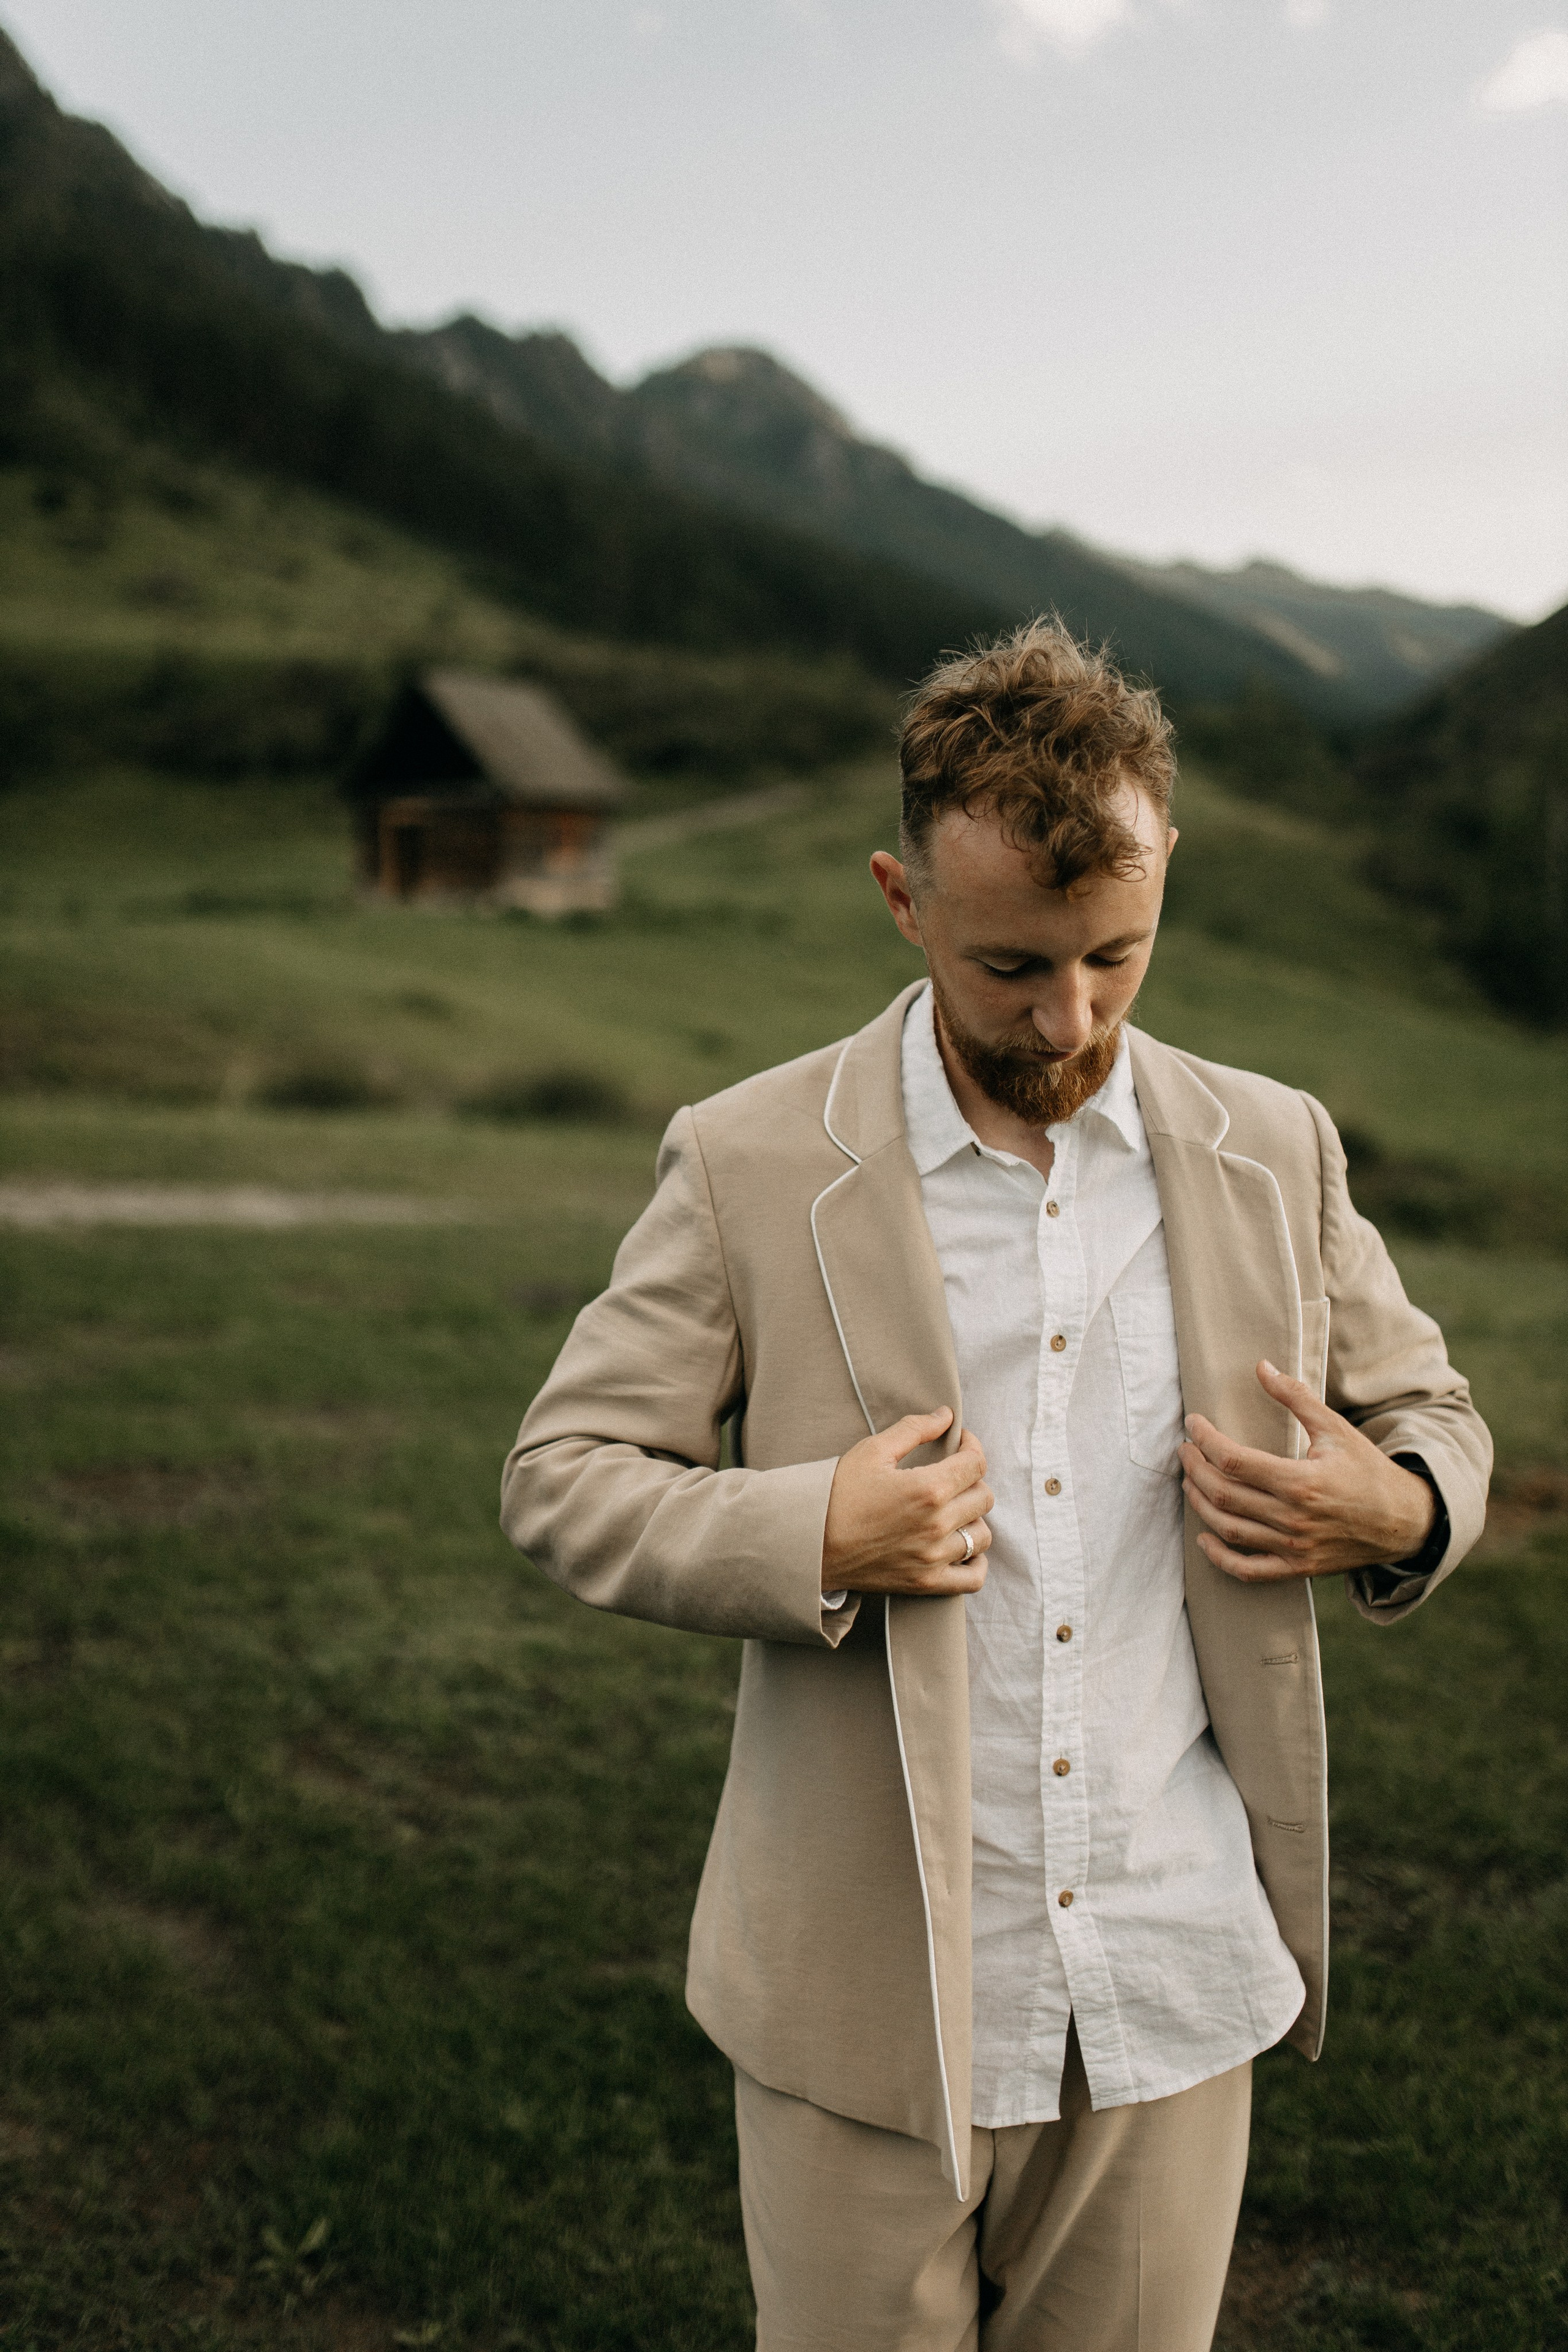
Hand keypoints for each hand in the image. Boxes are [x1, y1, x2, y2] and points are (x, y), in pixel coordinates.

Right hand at [822, 1409, 993, 1595]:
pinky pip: (973, 1577)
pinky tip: (961, 1546)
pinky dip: (975, 1562)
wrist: (810, 1544)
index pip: (975, 1464)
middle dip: (972, 1479)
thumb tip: (946, 1416)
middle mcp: (937, 1525)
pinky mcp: (926, 1583)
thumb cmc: (837, 1494)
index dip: (972, 1446)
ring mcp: (933, 1558)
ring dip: (973, 1518)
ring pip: (981, 1535)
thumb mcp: (871, 1451)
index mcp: (927, 1488)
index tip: (960, 1443)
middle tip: (951, 1475)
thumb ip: (913, 1429)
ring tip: (953, 1510)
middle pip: (984, 1497)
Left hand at [1179, 1360, 1435, 1583]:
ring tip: (1189, 1482)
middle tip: (1184, 1450)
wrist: (1405, 1522)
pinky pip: (1248, 1570)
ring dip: (1200, 1505)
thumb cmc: (1368, 1471)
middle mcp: (1293, 1517)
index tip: (1193, 1424)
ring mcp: (1294, 1547)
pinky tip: (1205, 1538)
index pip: (1234, 1460)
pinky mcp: (1297, 1568)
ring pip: (1229, 1529)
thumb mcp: (1335, 1429)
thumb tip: (1261, 1367)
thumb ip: (1296, 1397)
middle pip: (1223, 1494)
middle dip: (1194, 1468)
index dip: (1205, 1440)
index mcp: (1301, 1481)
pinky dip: (1220, 1557)